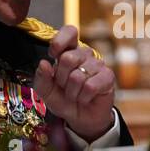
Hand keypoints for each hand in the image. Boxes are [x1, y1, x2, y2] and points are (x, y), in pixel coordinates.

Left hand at [33, 25, 116, 142]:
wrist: (81, 118)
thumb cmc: (64, 100)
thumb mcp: (47, 92)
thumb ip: (42, 78)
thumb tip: (44, 63)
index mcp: (69, 51)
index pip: (69, 32)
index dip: (59, 42)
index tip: (53, 55)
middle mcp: (84, 55)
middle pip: (68, 58)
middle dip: (62, 79)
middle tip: (65, 87)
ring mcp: (98, 65)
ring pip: (78, 76)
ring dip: (72, 92)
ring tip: (75, 95)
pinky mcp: (107, 77)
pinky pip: (90, 86)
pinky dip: (83, 97)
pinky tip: (85, 98)